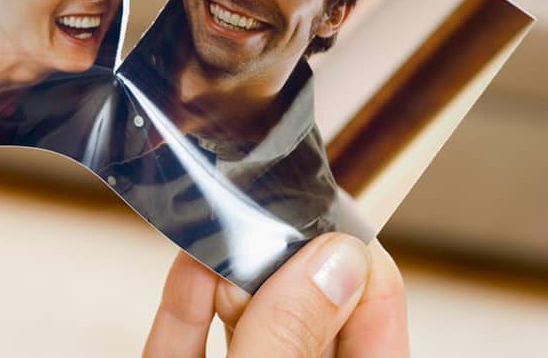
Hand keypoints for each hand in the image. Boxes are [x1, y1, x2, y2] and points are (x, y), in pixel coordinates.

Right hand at [144, 233, 407, 356]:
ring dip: (229, 276)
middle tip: (270, 219)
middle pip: (308, 317)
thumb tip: (333, 261)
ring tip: (224, 235)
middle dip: (284, 264)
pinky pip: (189, 346)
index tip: (331, 217)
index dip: (356, 263)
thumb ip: (291, 336)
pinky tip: (189, 266)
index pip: (376, 317)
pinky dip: (186, 306)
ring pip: (245, 326)